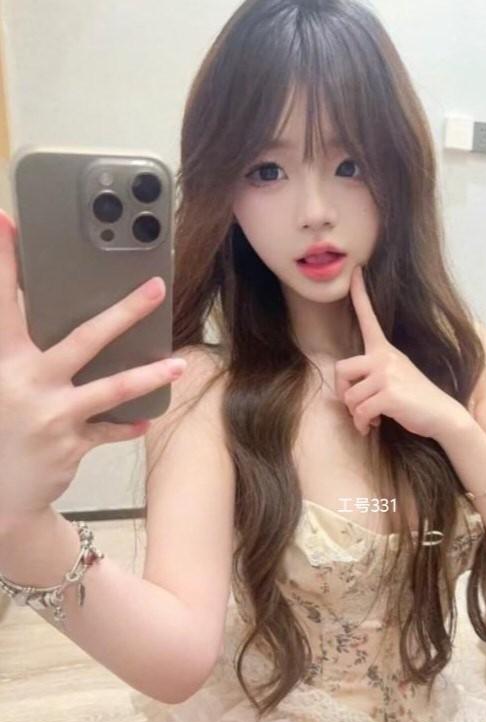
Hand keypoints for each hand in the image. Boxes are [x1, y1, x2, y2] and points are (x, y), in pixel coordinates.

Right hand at [0, 209, 185, 523]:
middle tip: (156, 287)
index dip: (4, 261)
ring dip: (148, 373)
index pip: (3, 302)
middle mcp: (25, 383)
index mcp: (0, 361)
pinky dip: (128, 425)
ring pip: (111, 387)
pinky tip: (145, 419)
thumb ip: (17, 353)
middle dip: (124, 311)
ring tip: (177, 363)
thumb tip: (45, 326)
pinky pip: (110, 429)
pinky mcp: (70, 445)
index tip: (8, 223)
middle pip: (83, 338)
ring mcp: (51, 415)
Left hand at [334, 265, 459, 437]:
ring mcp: (387, 375)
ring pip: (349, 397)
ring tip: (371, 417)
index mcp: (385, 350)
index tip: (356, 271)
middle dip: (343, 393)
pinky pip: (360, 412)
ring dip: (355, 413)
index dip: (359, 295)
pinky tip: (373, 425)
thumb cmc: (416, 400)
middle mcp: (384, 357)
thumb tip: (347, 393)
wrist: (443, 416)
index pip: (369, 318)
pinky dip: (362, 424)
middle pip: (341, 370)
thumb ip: (373, 375)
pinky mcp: (388, 394)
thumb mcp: (396, 377)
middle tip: (356, 404)